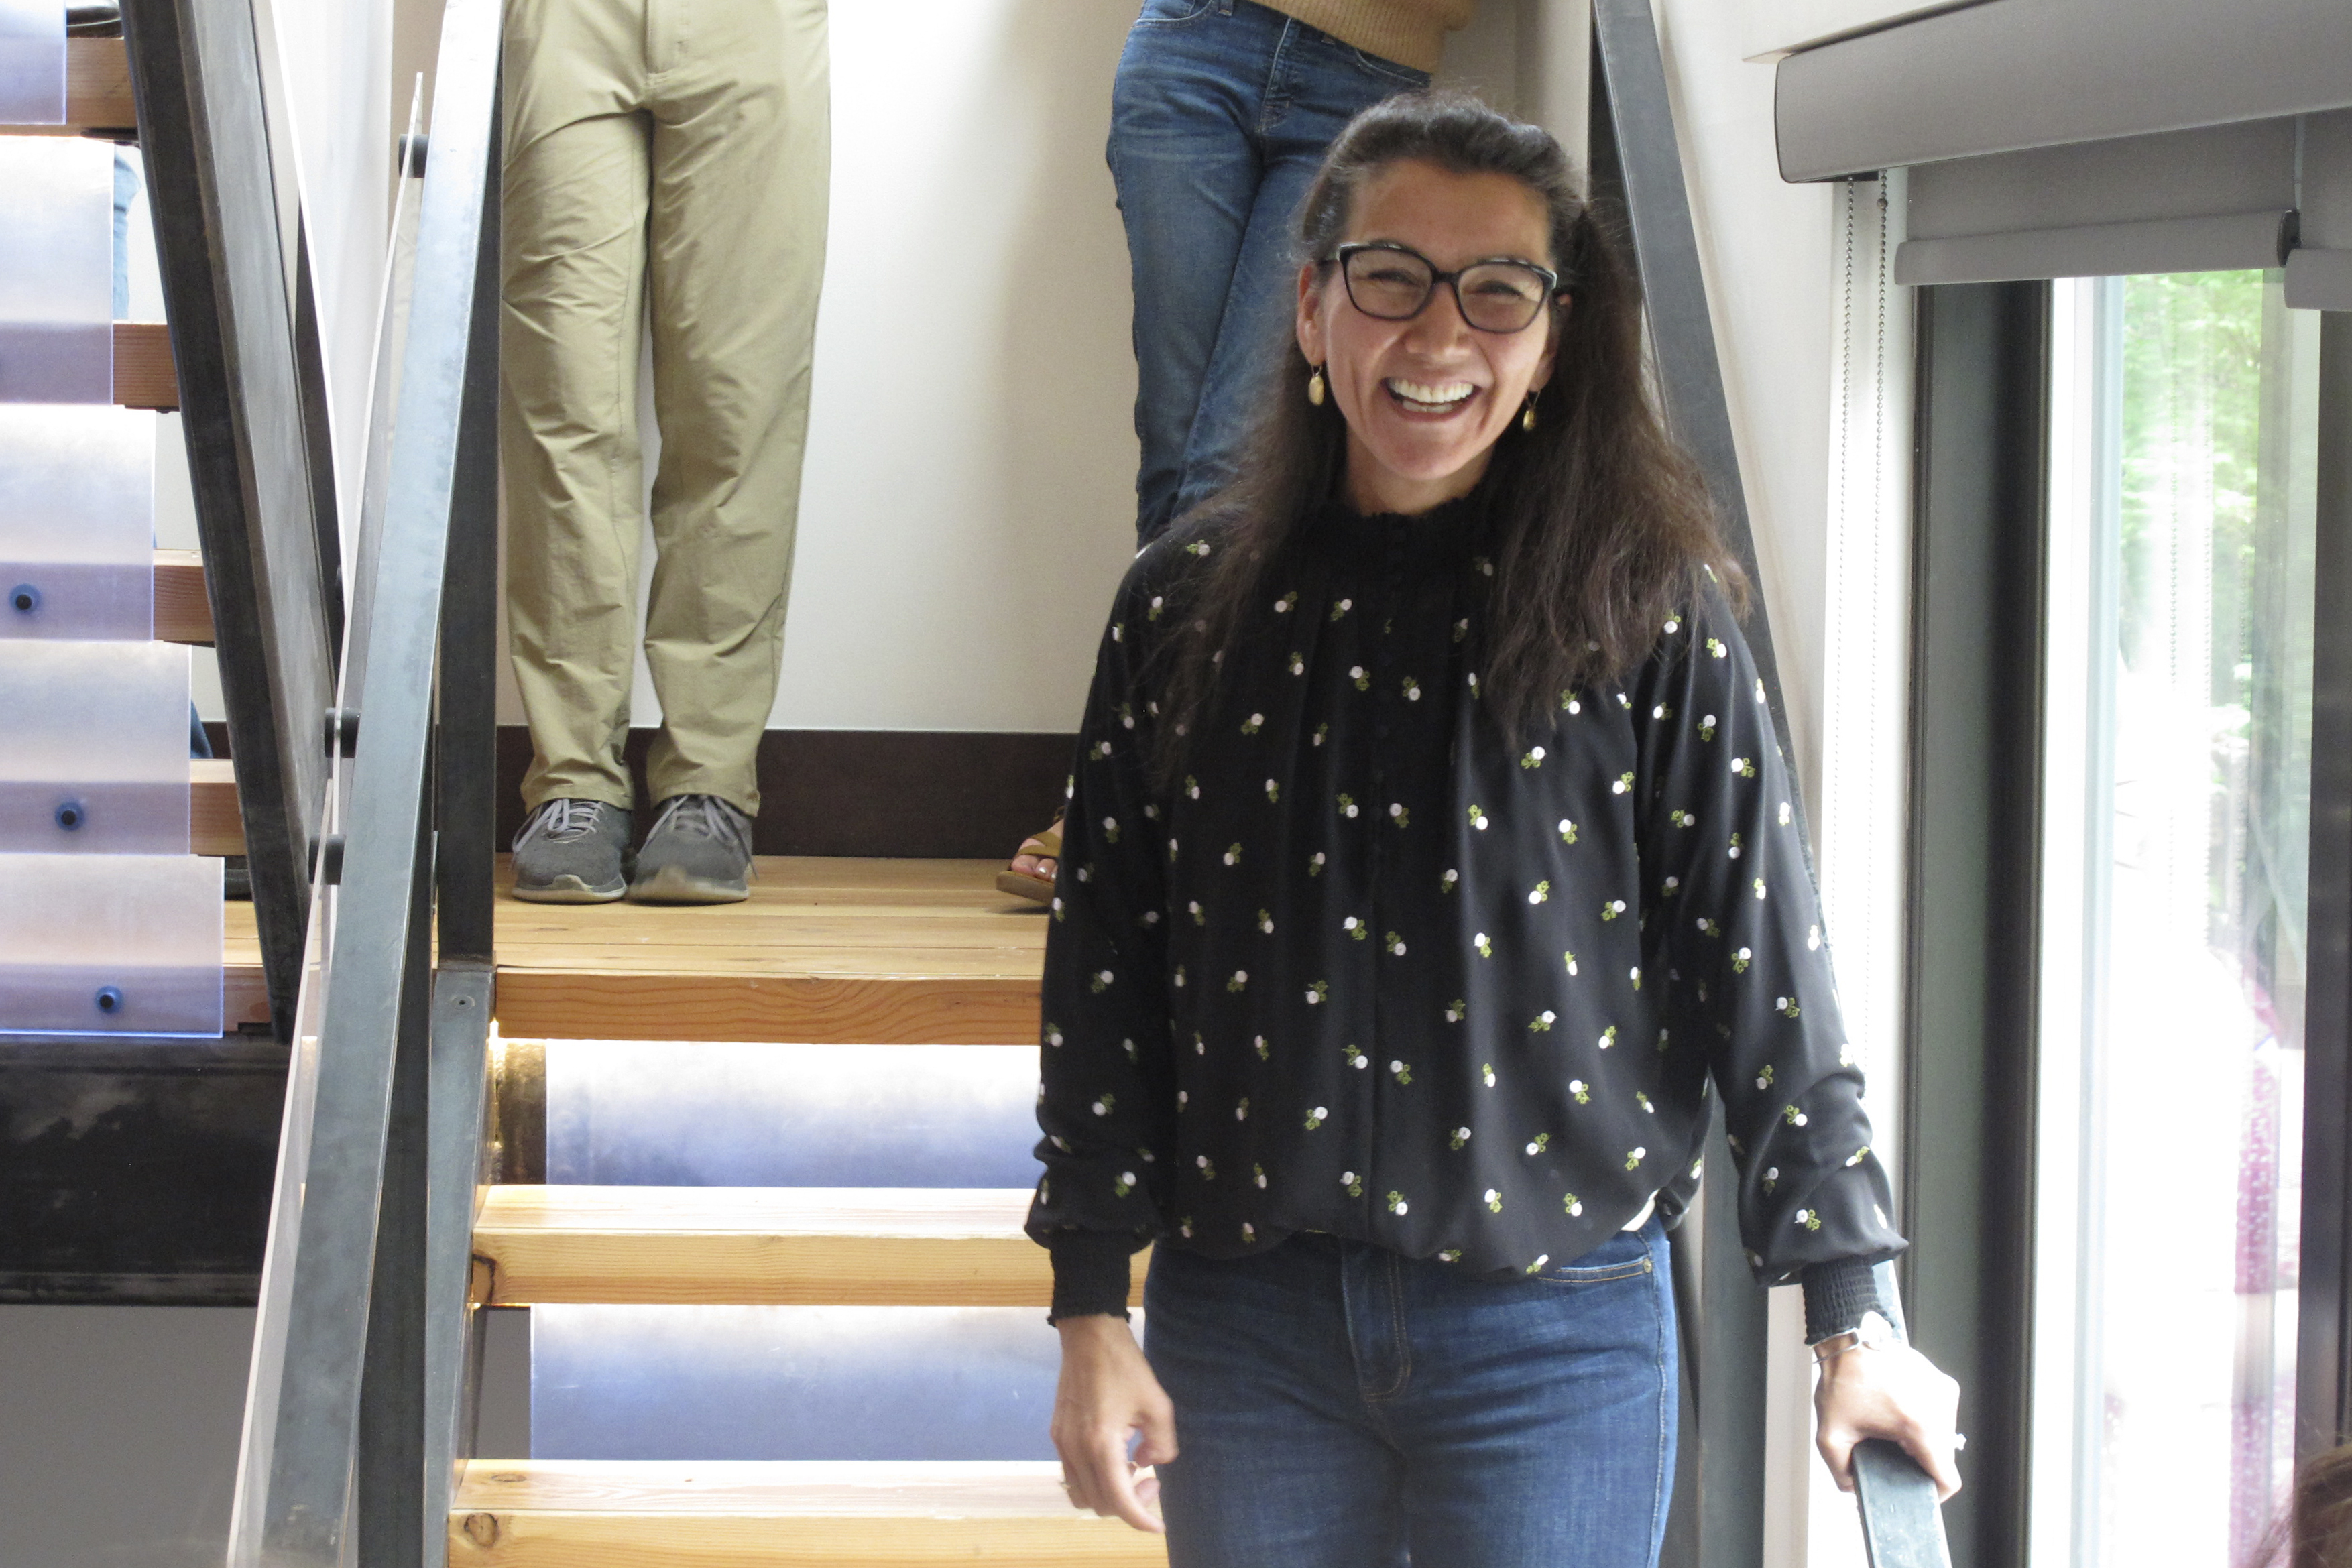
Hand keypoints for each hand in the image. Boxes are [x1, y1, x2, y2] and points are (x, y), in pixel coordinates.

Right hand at [1052, 1314, 1177, 1531]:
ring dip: (1108, 1494)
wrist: (1088, 1335)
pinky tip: (1116, 1456)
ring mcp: (1061, 1442)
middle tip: (1151, 1482)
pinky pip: (1072, 1474)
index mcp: (1100, 1443)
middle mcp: (1074, 1449)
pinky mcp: (1057, 1433)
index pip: (1118, 1501)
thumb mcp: (1157, 1403)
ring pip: (1081, 1494)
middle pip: (1099, 1503)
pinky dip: (1095, 1479)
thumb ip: (1162, 1443)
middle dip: (1128, 1504)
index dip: (1140, 1520)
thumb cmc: (1124, 1365)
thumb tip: (1150, 1464)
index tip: (1159, 1525)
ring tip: (1133, 1470)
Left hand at [1813, 1341, 1962, 1501]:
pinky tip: (1895, 1410)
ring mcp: (1944, 1391)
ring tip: (1890, 1427)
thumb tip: (1851, 1487)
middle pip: (1941, 1456)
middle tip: (1890, 1452)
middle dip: (1917, 1461)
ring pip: (1941, 1434)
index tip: (1918, 1491)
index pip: (1947, 1478)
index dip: (1934, 1493)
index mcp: (1921, 1425)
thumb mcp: (1831, 1433)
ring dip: (1919, 1438)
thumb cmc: (1844, 1376)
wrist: (1850, 1336)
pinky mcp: (1941, 1380)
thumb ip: (1840, 1470)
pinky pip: (1938, 1413)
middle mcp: (1941, 1408)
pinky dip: (1920, 1418)